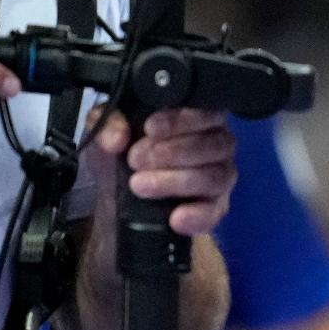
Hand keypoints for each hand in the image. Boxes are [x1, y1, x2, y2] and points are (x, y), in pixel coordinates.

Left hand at [85, 107, 235, 234]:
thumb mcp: (108, 131)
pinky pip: (216, 211)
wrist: (119, 196)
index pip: (206, 111)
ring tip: (139, 185)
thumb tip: (116, 139)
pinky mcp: (217, 206)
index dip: (180, 120)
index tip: (150, 128)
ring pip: (214, 177)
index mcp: (200, 116)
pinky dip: (197, 215)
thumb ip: (107, 124)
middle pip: (214, 145)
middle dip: (173, 153)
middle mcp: (219, 143)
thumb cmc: (123, 154)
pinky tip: (175, 218)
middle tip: (135, 160)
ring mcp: (221, 175)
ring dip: (175, 181)